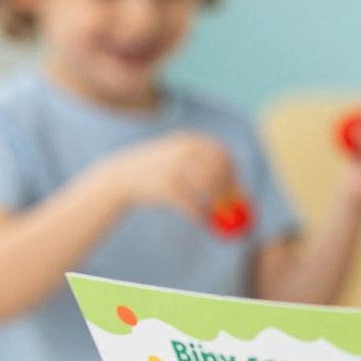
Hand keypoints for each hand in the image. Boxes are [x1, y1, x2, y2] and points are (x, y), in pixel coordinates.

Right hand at [101, 133, 240, 222]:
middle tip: (232, 207)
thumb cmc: (158, 170)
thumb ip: (206, 168)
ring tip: (213, 215)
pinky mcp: (168, 187)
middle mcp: (185, 151)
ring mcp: (176, 168)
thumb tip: (237, 188)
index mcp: (189, 140)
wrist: (122, 177)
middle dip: (229, 190)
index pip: (223, 153)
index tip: (238, 187)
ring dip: (216, 205)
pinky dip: (199, 215)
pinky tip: (199, 220)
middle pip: (220, 171)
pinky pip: (193, 205)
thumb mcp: (179, 157)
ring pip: (209, 190)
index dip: (233, 171)